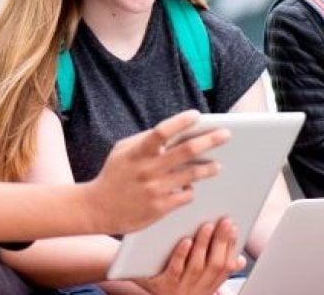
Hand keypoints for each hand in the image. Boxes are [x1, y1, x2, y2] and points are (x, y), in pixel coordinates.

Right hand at [85, 110, 228, 234]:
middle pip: (186, 151)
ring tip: (218, 165)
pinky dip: (190, 190)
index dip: (181, 122)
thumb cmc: (114, 175)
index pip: (162, 132)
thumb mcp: (122, 151)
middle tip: (226, 135)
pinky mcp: (159, 208)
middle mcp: (148, 169)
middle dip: (209, 140)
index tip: (197, 115)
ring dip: (208, 168)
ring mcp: (155, 189)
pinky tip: (191, 187)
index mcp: (137, 152)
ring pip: (191, 175)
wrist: (97, 208)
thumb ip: (145, 140)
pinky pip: (185, 196)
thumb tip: (173, 131)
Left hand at [135, 218, 245, 294]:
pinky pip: (174, 269)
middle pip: (215, 265)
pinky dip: (182, 254)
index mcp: (208, 286)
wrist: (139, 287)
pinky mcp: (162, 285)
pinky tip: (185, 240)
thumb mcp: (197, 278)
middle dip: (222, 242)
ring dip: (204, 244)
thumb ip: (215, 266)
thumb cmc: (172, 278)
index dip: (232, 247)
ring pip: (197, 266)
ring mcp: (180, 288)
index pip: (226, 266)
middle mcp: (197, 290)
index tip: (234, 227)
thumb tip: (240, 260)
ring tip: (207, 226)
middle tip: (225, 221)